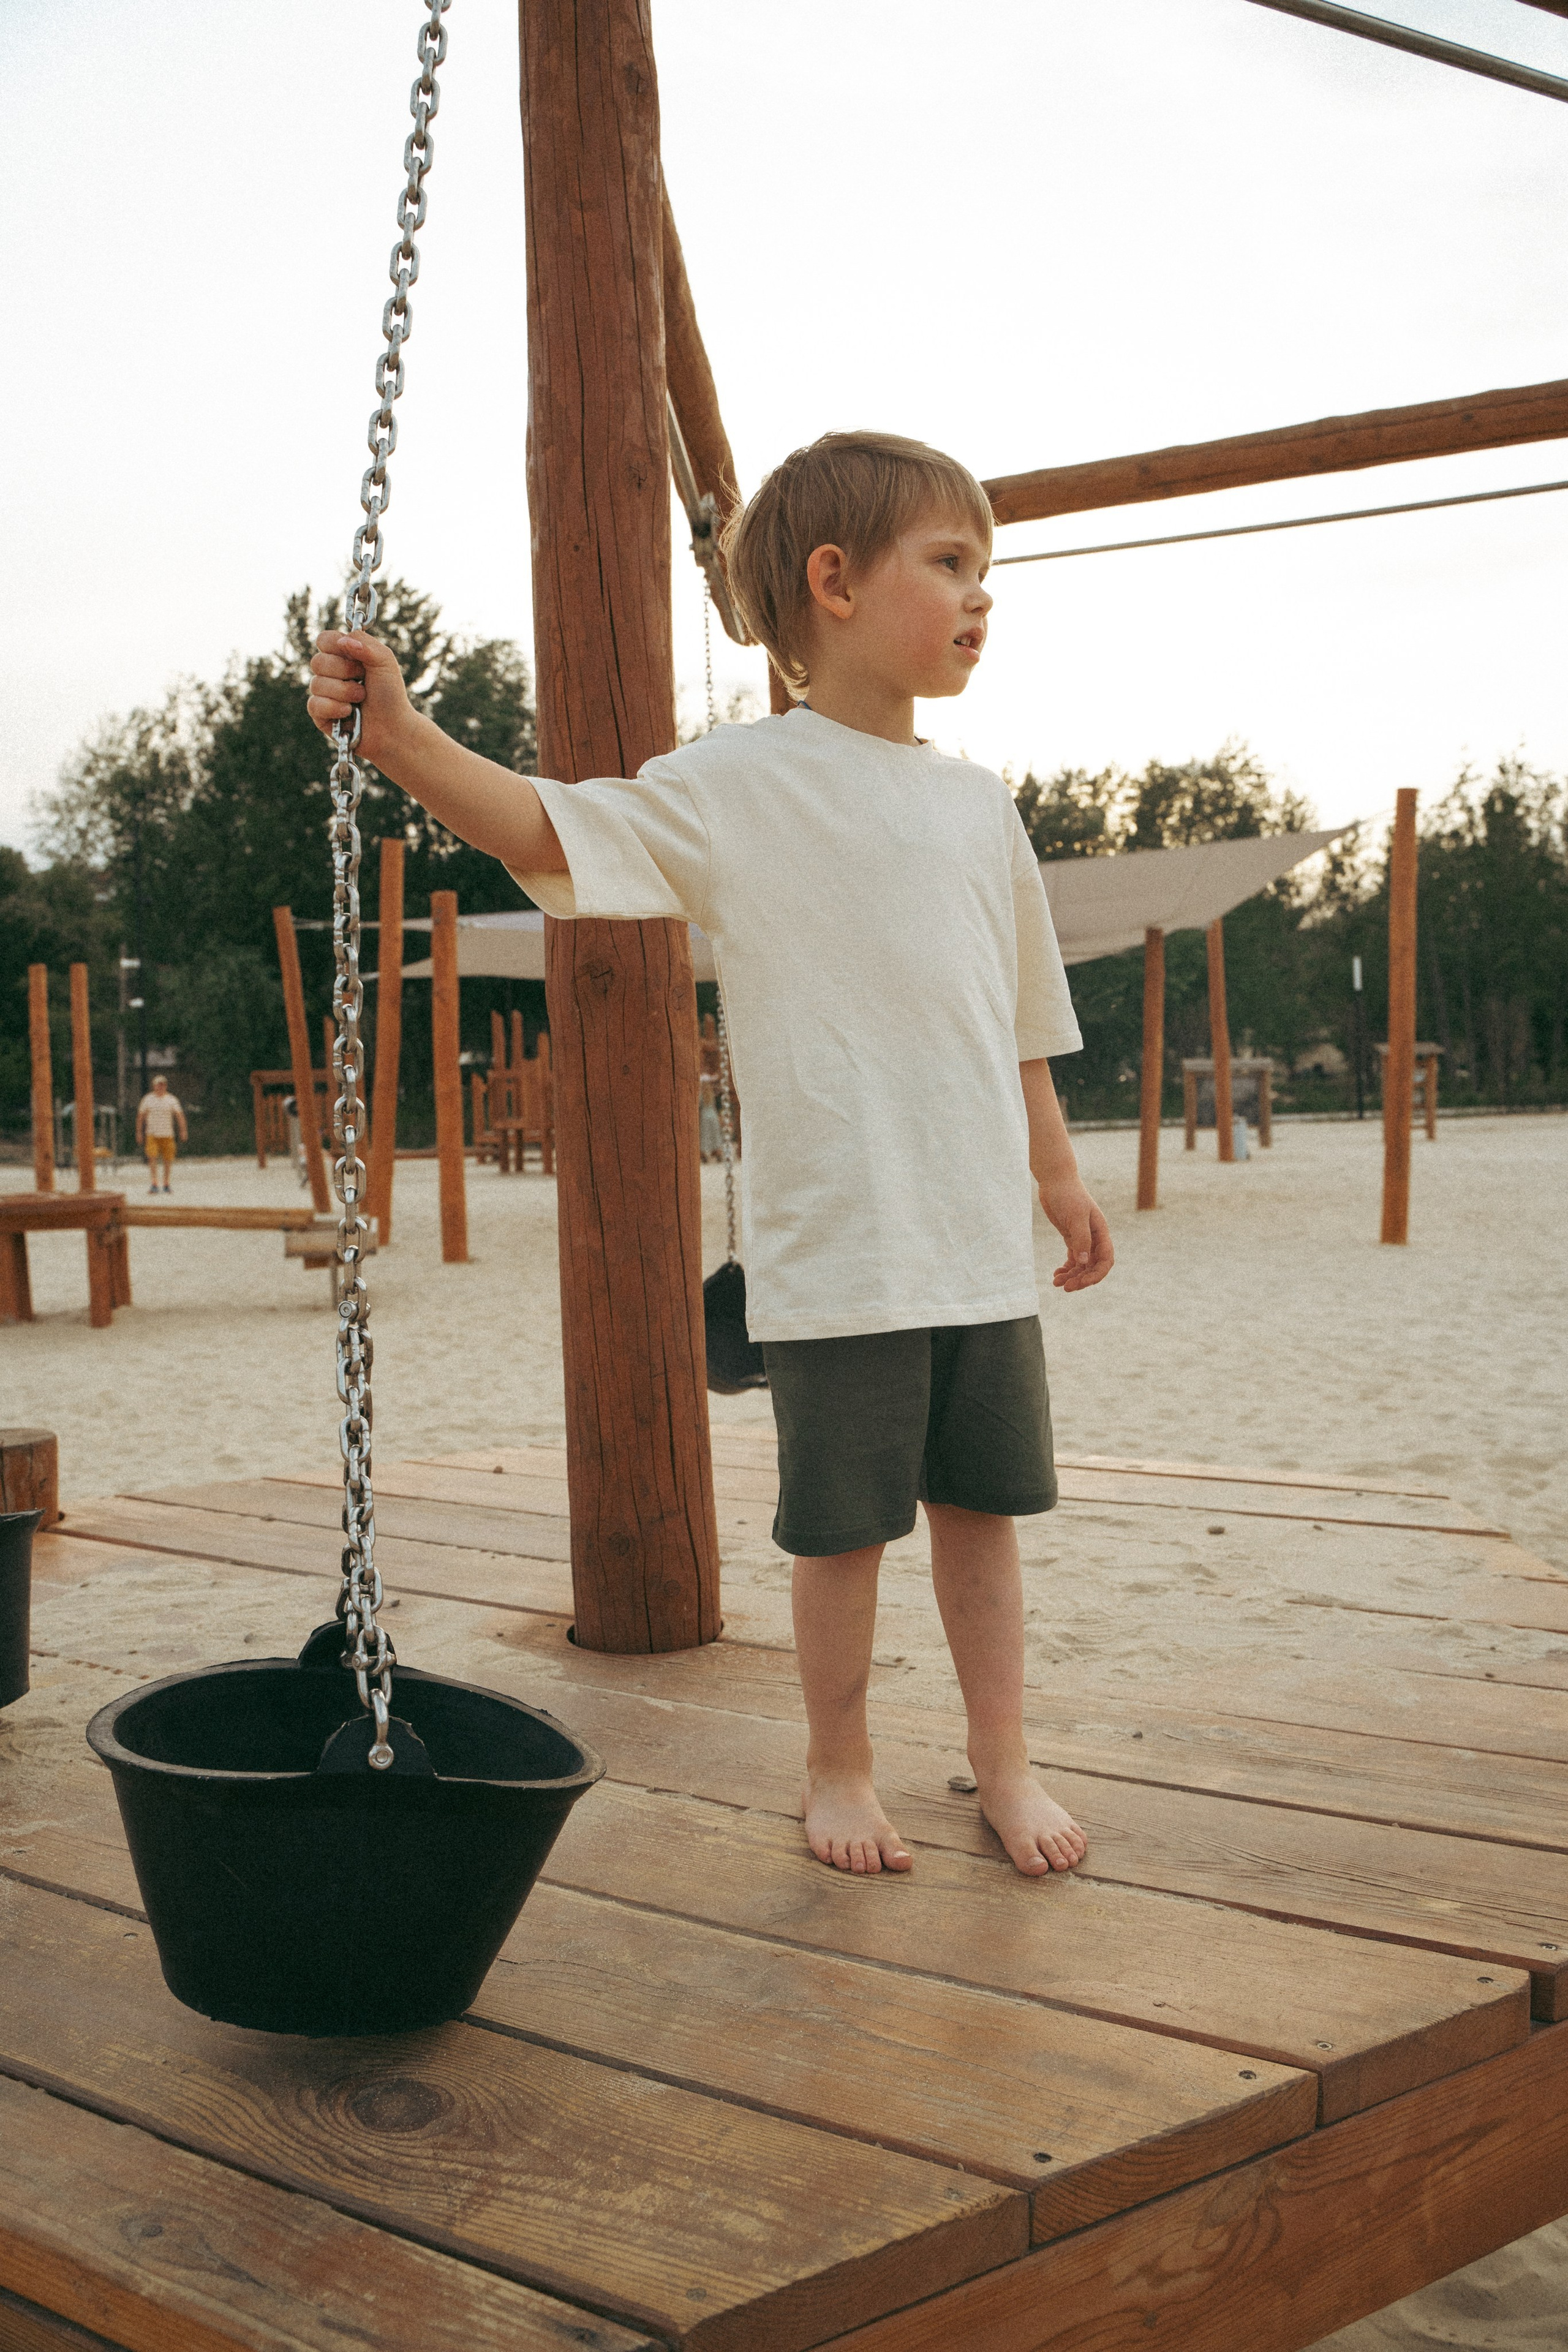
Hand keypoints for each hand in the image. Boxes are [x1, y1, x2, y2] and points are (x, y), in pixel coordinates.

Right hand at [307, 630, 416, 773]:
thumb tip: (342, 641)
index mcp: (344, 656)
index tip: (356, 656)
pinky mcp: (320, 715)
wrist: (394, 728)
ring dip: (345, 692)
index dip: (336, 646)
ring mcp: (324, 694)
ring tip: (361, 699)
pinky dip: (335, 708)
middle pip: (318, 661)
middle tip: (363, 681)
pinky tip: (349, 713)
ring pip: (316, 684)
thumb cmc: (390, 694)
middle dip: (345, 672)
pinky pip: (314, 705)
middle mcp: (331, 673)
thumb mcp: (385, 662)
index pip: (324, 640)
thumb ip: (365, 644)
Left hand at [1039, 1174, 1112, 1291]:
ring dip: (1071, 1275)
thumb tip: (1084, 1262)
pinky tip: (1056, 1273)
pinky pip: (1072, 1258)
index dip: (1096, 1274)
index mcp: (1101, 1232)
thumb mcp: (1075, 1216)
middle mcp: (1094, 1237)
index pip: (1106, 1260)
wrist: (1055, 1180)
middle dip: (1081, 1278)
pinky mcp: (1071, 1236)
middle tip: (1065, 1287)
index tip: (1081, 1283)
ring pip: (1081, 1264)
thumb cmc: (1068, 1194)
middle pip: (1093, 1266)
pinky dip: (1066, 1268)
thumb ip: (1081, 1239)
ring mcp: (1082, 1237)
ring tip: (1056, 1282)